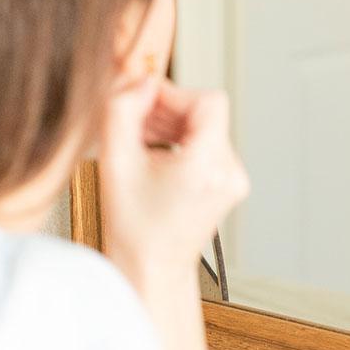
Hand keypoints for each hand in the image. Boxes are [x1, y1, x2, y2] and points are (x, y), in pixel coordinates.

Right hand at [98, 74, 249, 277]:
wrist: (152, 269)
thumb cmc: (133, 227)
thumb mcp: (114, 161)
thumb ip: (122, 109)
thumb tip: (140, 80)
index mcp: (206, 166)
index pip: (208, 101)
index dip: (174, 93)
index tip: (145, 100)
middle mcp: (229, 172)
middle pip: (206, 114)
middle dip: (167, 111)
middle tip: (133, 123)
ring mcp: (234, 180)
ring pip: (206, 129)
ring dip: (172, 126)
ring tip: (140, 143)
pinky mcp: (230, 185)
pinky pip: (208, 147)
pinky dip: (182, 144)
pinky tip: (155, 157)